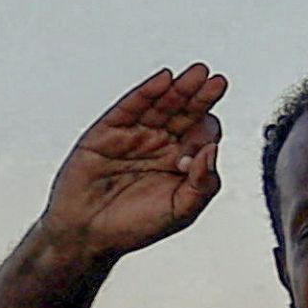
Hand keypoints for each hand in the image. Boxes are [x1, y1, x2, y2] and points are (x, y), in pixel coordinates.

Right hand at [41, 67, 227, 260]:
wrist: (88, 235)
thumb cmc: (138, 225)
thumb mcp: (182, 210)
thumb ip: (204, 183)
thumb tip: (214, 150)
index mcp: (184, 161)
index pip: (204, 136)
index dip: (207, 136)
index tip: (200, 149)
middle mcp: (162, 144)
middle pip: (187, 114)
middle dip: (203, 97)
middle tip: (218, 81)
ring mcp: (135, 135)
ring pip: (162, 106)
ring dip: (180, 89)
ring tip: (198, 73)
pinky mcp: (108, 132)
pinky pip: (130, 107)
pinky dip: (147, 92)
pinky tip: (164, 79)